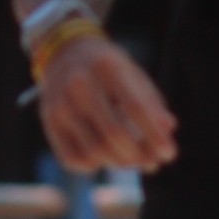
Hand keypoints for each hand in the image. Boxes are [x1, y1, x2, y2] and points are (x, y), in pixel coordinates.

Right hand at [38, 35, 177, 175]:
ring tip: (133, 160)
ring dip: (119, 163)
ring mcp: (60, 105)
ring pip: (94, 152)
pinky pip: (73, 159)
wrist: (64, 53)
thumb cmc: (109, 68)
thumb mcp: (134, 75)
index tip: (169, 153)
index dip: (154, 135)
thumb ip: (152, 103)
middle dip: (138, 156)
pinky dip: (94, 166)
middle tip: (152, 163)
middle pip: (114, 134)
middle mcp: (79, 85)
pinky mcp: (48, 122)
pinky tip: (105, 157)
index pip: (135, 108)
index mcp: (106, 67)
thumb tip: (167, 132)